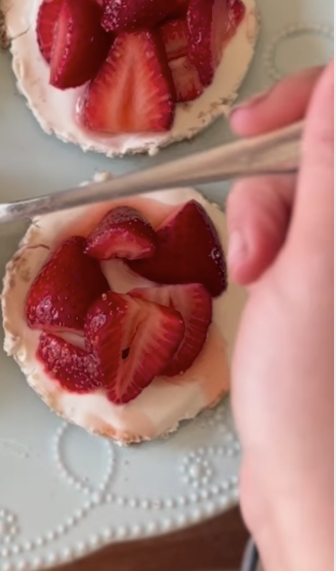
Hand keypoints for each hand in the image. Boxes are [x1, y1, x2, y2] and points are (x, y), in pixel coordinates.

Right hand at [227, 62, 333, 570]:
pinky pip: (293, 228)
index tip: (254, 124)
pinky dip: (264, 244)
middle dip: (273, 187)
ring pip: (302, 193)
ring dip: (262, 223)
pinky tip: (256, 279)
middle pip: (324, 157)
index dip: (310, 105)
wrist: (310, 476)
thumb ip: (330, 169)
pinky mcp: (329, 277)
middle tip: (256, 244)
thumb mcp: (315, 268)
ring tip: (253, 276)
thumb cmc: (314, 392)